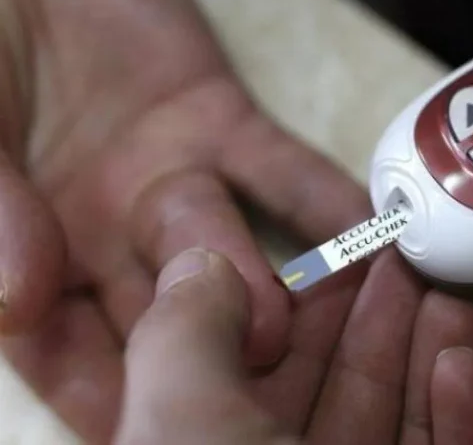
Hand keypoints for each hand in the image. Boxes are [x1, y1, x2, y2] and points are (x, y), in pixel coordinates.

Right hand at [0, 0, 472, 442]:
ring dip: (269, 277)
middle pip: (163, 309)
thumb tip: (15, 301)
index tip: (146, 428)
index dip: (106, 391)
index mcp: (35, 253)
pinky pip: (281, 170)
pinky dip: (325, 200)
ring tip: (302, 310)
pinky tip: (372, 233)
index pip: (67, 345)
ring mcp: (175, 183)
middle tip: (244, 357)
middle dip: (204, 340)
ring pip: (227, 242)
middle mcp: (111, 237)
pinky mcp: (223, 124)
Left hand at [112, 248, 472, 444]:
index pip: (264, 376)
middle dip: (384, 316)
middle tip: (416, 256)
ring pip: (407, 419)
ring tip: (457, 289)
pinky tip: (463, 360)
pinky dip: (468, 416)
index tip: (341, 255)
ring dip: (434, 350)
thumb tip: (201, 268)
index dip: (304, 310)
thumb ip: (180, 333)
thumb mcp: (177, 416)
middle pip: (346, 390)